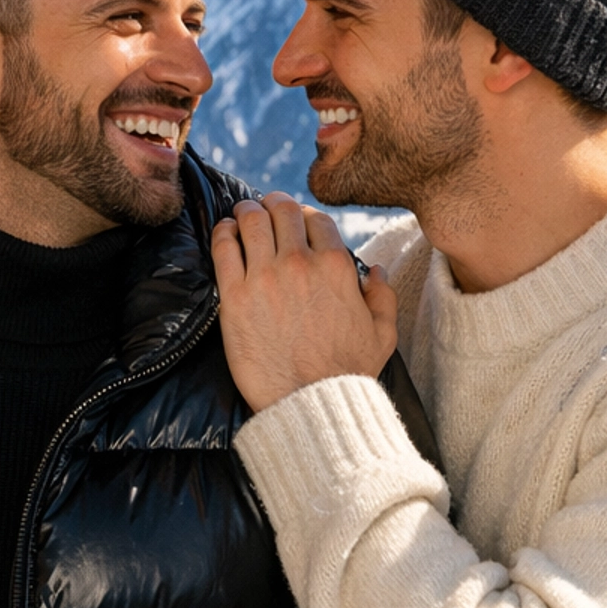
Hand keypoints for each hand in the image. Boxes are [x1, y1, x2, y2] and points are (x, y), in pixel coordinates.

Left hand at [212, 194, 397, 413]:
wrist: (309, 403)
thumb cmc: (347, 373)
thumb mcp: (383, 334)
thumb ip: (383, 296)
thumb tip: (376, 270)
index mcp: (336, 266)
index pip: (316, 219)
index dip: (303, 215)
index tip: (294, 221)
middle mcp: (299, 264)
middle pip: (281, 209)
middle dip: (273, 204)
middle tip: (265, 210)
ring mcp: (264, 277)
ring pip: (251, 219)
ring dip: (246, 211)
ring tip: (243, 216)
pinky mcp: (234, 296)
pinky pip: (223, 246)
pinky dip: (223, 232)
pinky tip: (226, 232)